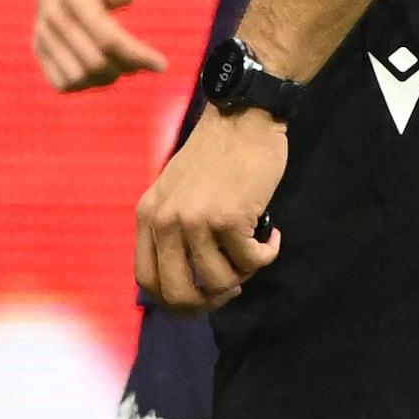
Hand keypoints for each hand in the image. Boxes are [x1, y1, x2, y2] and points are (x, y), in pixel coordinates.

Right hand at [26, 0, 161, 90]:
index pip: (106, 37)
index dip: (137, 55)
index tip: (161, 65)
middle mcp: (53, 19)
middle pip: (94, 62)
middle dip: (126, 67)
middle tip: (144, 62)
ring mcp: (43, 36)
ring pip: (78, 78)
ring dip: (107, 78)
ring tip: (123, 64)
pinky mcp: (39, 50)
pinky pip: (63, 83)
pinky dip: (87, 84)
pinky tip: (102, 70)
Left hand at [135, 99, 284, 308]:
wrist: (244, 116)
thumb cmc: (217, 155)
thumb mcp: (177, 191)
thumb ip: (174, 229)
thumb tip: (191, 282)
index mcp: (148, 215)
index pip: (147, 280)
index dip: (175, 300)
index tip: (200, 298)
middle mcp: (165, 220)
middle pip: (178, 294)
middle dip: (208, 302)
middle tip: (232, 288)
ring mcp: (195, 221)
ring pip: (220, 282)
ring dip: (245, 272)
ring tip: (254, 247)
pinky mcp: (229, 218)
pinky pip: (251, 261)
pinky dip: (267, 253)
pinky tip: (272, 233)